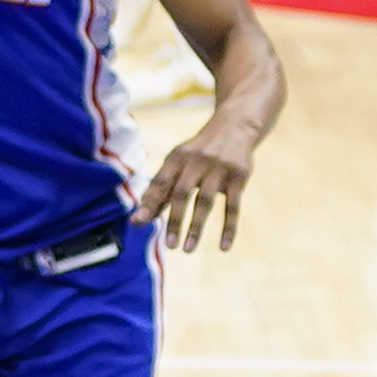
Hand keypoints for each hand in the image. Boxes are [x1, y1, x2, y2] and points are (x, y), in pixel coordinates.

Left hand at [138, 116, 259, 250]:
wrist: (234, 127)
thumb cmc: (198, 153)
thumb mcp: (178, 162)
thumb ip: (160, 189)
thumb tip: (138, 219)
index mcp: (176, 158)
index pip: (159, 182)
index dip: (149, 202)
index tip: (139, 223)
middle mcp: (195, 162)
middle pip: (181, 194)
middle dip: (174, 221)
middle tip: (169, 245)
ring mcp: (218, 169)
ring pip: (205, 202)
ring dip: (195, 227)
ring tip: (187, 249)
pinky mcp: (238, 177)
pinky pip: (233, 207)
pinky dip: (229, 228)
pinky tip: (223, 246)